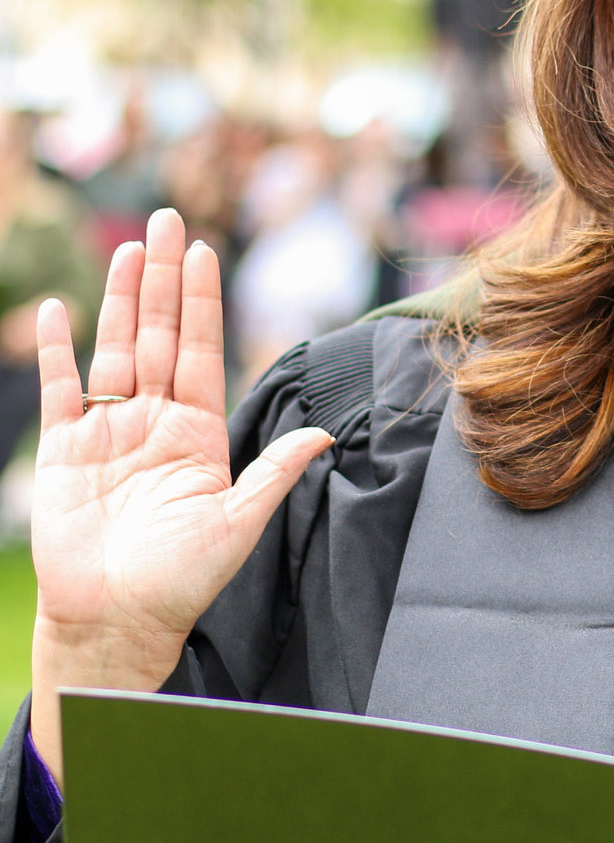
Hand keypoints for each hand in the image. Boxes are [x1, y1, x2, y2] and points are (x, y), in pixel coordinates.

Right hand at [29, 208, 332, 785]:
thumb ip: (275, 471)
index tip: (205, 252)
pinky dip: (59, 352)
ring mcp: (109, 433)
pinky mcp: (64, 452)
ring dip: (120, 301)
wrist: (117, 620)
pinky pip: (61, 392)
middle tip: (165, 222)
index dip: (203, 301)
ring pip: (115, 350)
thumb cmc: (183, 579)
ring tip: (127, 249)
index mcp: (199, 433)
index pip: (202, 351)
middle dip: (164, 280)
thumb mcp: (239, 522)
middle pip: (160, 336)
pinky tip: (60, 310)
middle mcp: (155, 423)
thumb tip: (326, 433)